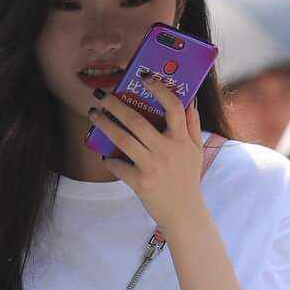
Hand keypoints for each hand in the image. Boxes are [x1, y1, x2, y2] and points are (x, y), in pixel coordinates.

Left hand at [87, 85, 207, 238]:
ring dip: (104, 124)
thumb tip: (190, 99)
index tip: (144, 77)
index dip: (159, 89)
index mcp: (181, 139)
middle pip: (137, 120)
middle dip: (115, 104)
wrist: (183, 212)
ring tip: (93, 114)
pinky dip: (109, 159)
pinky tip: (104, 154)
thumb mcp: (195, 150)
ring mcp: (152, 166)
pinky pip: (118, 165)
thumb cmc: (187, 178)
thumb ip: (192, 124)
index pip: (173, 107)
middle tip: (101, 93)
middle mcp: (167, 150)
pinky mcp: (140, 182)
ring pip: (122, 139)